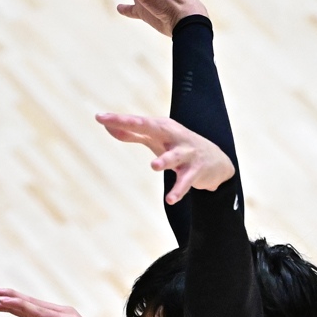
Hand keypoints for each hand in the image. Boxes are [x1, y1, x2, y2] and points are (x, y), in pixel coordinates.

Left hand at [96, 112, 232, 203]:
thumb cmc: (180, 147)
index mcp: (162, 127)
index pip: (138, 122)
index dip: (119, 119)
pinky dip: (178, 191)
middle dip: (135, 125)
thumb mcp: (157, 139)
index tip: (99, 117)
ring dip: (164, 160)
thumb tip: (109, 128)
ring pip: (174, 157)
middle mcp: (174, 136)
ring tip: (154, 166)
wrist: (217, 162)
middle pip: (153, 128)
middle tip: (116, 123)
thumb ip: (133, 134)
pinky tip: (170, 199)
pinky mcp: (196, 172)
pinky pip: (185, 182)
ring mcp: (186, 154)